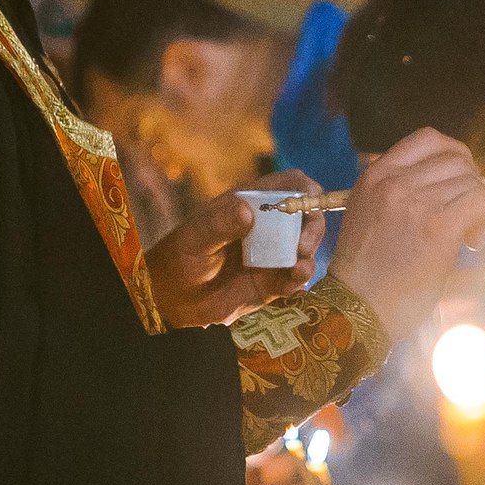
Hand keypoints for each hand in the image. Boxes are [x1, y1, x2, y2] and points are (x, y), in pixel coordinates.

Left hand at [145, 169, 326, 328]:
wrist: (171, 300)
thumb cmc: (178, 259)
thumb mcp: (193, 239)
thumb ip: (218, 225)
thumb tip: (247, 211)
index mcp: (249, 203)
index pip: (289, 184)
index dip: (306, 189)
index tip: (311, 202)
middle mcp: (266, 226)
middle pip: (307, 214)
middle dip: (313, 226)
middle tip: (302, 247)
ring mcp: (271, 254)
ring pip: (306, 245)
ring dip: (310, 253)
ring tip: (298, 268)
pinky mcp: (272, 281)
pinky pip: (296, 276)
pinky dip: (301, 276)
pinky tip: (296, 278)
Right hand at [328, 130, 484, 340]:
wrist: (358, 307)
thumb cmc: (364, 271)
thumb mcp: (367, 213)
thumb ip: (396, 192)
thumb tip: (440, 185)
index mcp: (376, 175)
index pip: (427, 139)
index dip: (454, 153)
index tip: (461, 176)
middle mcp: (395, 182)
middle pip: (455, 159)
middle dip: (471, 181)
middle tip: (469, 211)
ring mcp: (417, 201)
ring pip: (471, 180)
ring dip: (481, 203)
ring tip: (471, 231)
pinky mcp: (439, 226)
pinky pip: (482, 200)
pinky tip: (483, 230)